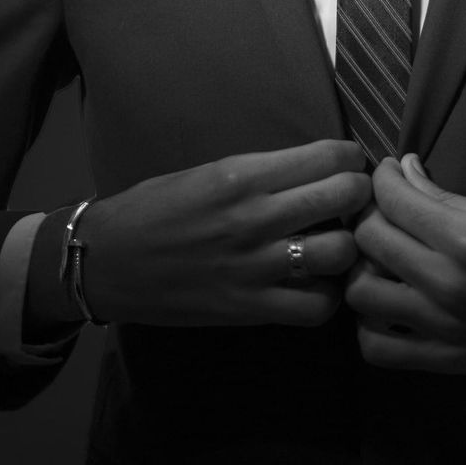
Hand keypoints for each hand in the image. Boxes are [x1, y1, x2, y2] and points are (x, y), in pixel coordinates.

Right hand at [78, 140, 369, 327]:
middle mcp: (254, 217)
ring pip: (340, 252)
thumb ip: (261, 173)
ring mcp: (254, 266)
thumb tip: (317, 170)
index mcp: (242, 175)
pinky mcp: (249, 307)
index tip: (348, 165)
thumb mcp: (206, 172)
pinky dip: (326, 297)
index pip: (329, 156)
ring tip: (337, 245)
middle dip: (360, 195)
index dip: (350, 158)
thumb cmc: (152, 209)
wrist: (104, 262)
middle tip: (353, 202)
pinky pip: (315, 307)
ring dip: (349, 247)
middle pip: (346, 196)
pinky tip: (316, 286)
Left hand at [346, 156, 465, 392]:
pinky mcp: (442, 361)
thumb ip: (450, 198)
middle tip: (386, 214)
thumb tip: (405, 172)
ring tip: (384, 264)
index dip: (381, 179)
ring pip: (359, 293)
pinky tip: (388, 309)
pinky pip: (375, 349)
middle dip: (369, 216)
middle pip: (367, 239)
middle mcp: (447, 283)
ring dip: (363, 272)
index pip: (392, 199)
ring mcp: (441, 327)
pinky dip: (369, 327)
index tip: (388, 176)